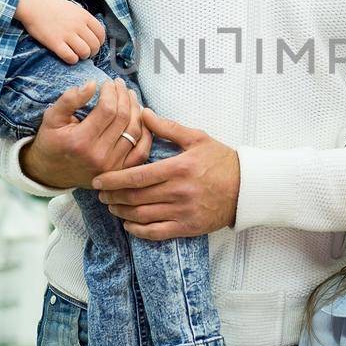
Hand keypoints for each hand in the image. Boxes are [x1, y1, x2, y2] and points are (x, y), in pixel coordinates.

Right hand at [16, 0, 104, 63]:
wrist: (33, 6)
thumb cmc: (51, 6)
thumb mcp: (72, 8)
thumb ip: (83, 18)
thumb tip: (91, 31)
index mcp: (84, 16)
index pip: (101, 33)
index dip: (100, 42)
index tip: (94, 45)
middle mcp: (78, 25)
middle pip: (95, 45)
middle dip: (92, 52)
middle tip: (86, 53)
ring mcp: (67, 34)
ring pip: (85, 52)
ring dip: (83, 56)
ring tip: (77, 55)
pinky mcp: (55, 43)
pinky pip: (70, 57)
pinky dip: (72, 60)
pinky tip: (69, 57)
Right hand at [20, 77, 152, 189]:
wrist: (51, 173)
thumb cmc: (51, 142)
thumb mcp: (51, 118)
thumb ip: (69, 100)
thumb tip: (92, 84)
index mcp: (81, 141)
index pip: (107, 109)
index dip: (111, 92)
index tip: (108, 82)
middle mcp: (99, 156)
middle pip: (123, 118)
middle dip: (124, 96)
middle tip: (120, 85)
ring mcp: (112, 166)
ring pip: (135, 132)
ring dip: (136, 110)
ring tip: (130, 96)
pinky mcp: (120, 172)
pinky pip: (142, 151)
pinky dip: (147, 133)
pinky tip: (141, 117)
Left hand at [92, 108, 239, 239]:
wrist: (247, 188)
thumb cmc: (221, 160)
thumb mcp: (197, 138)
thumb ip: (168, 128)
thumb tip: (144, 114)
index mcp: (178, 168)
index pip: (136, 176)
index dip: (113, 179)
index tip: (98, 179)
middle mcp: (178, 192)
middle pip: (135, 197)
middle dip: (112, 196)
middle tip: (99, 193)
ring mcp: (183, 211)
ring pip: (142, 215)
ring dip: (121, 212)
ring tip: (111, 206)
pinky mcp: (188, 227)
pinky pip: (156, 232)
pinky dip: (138, 230)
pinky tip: (128, 224)